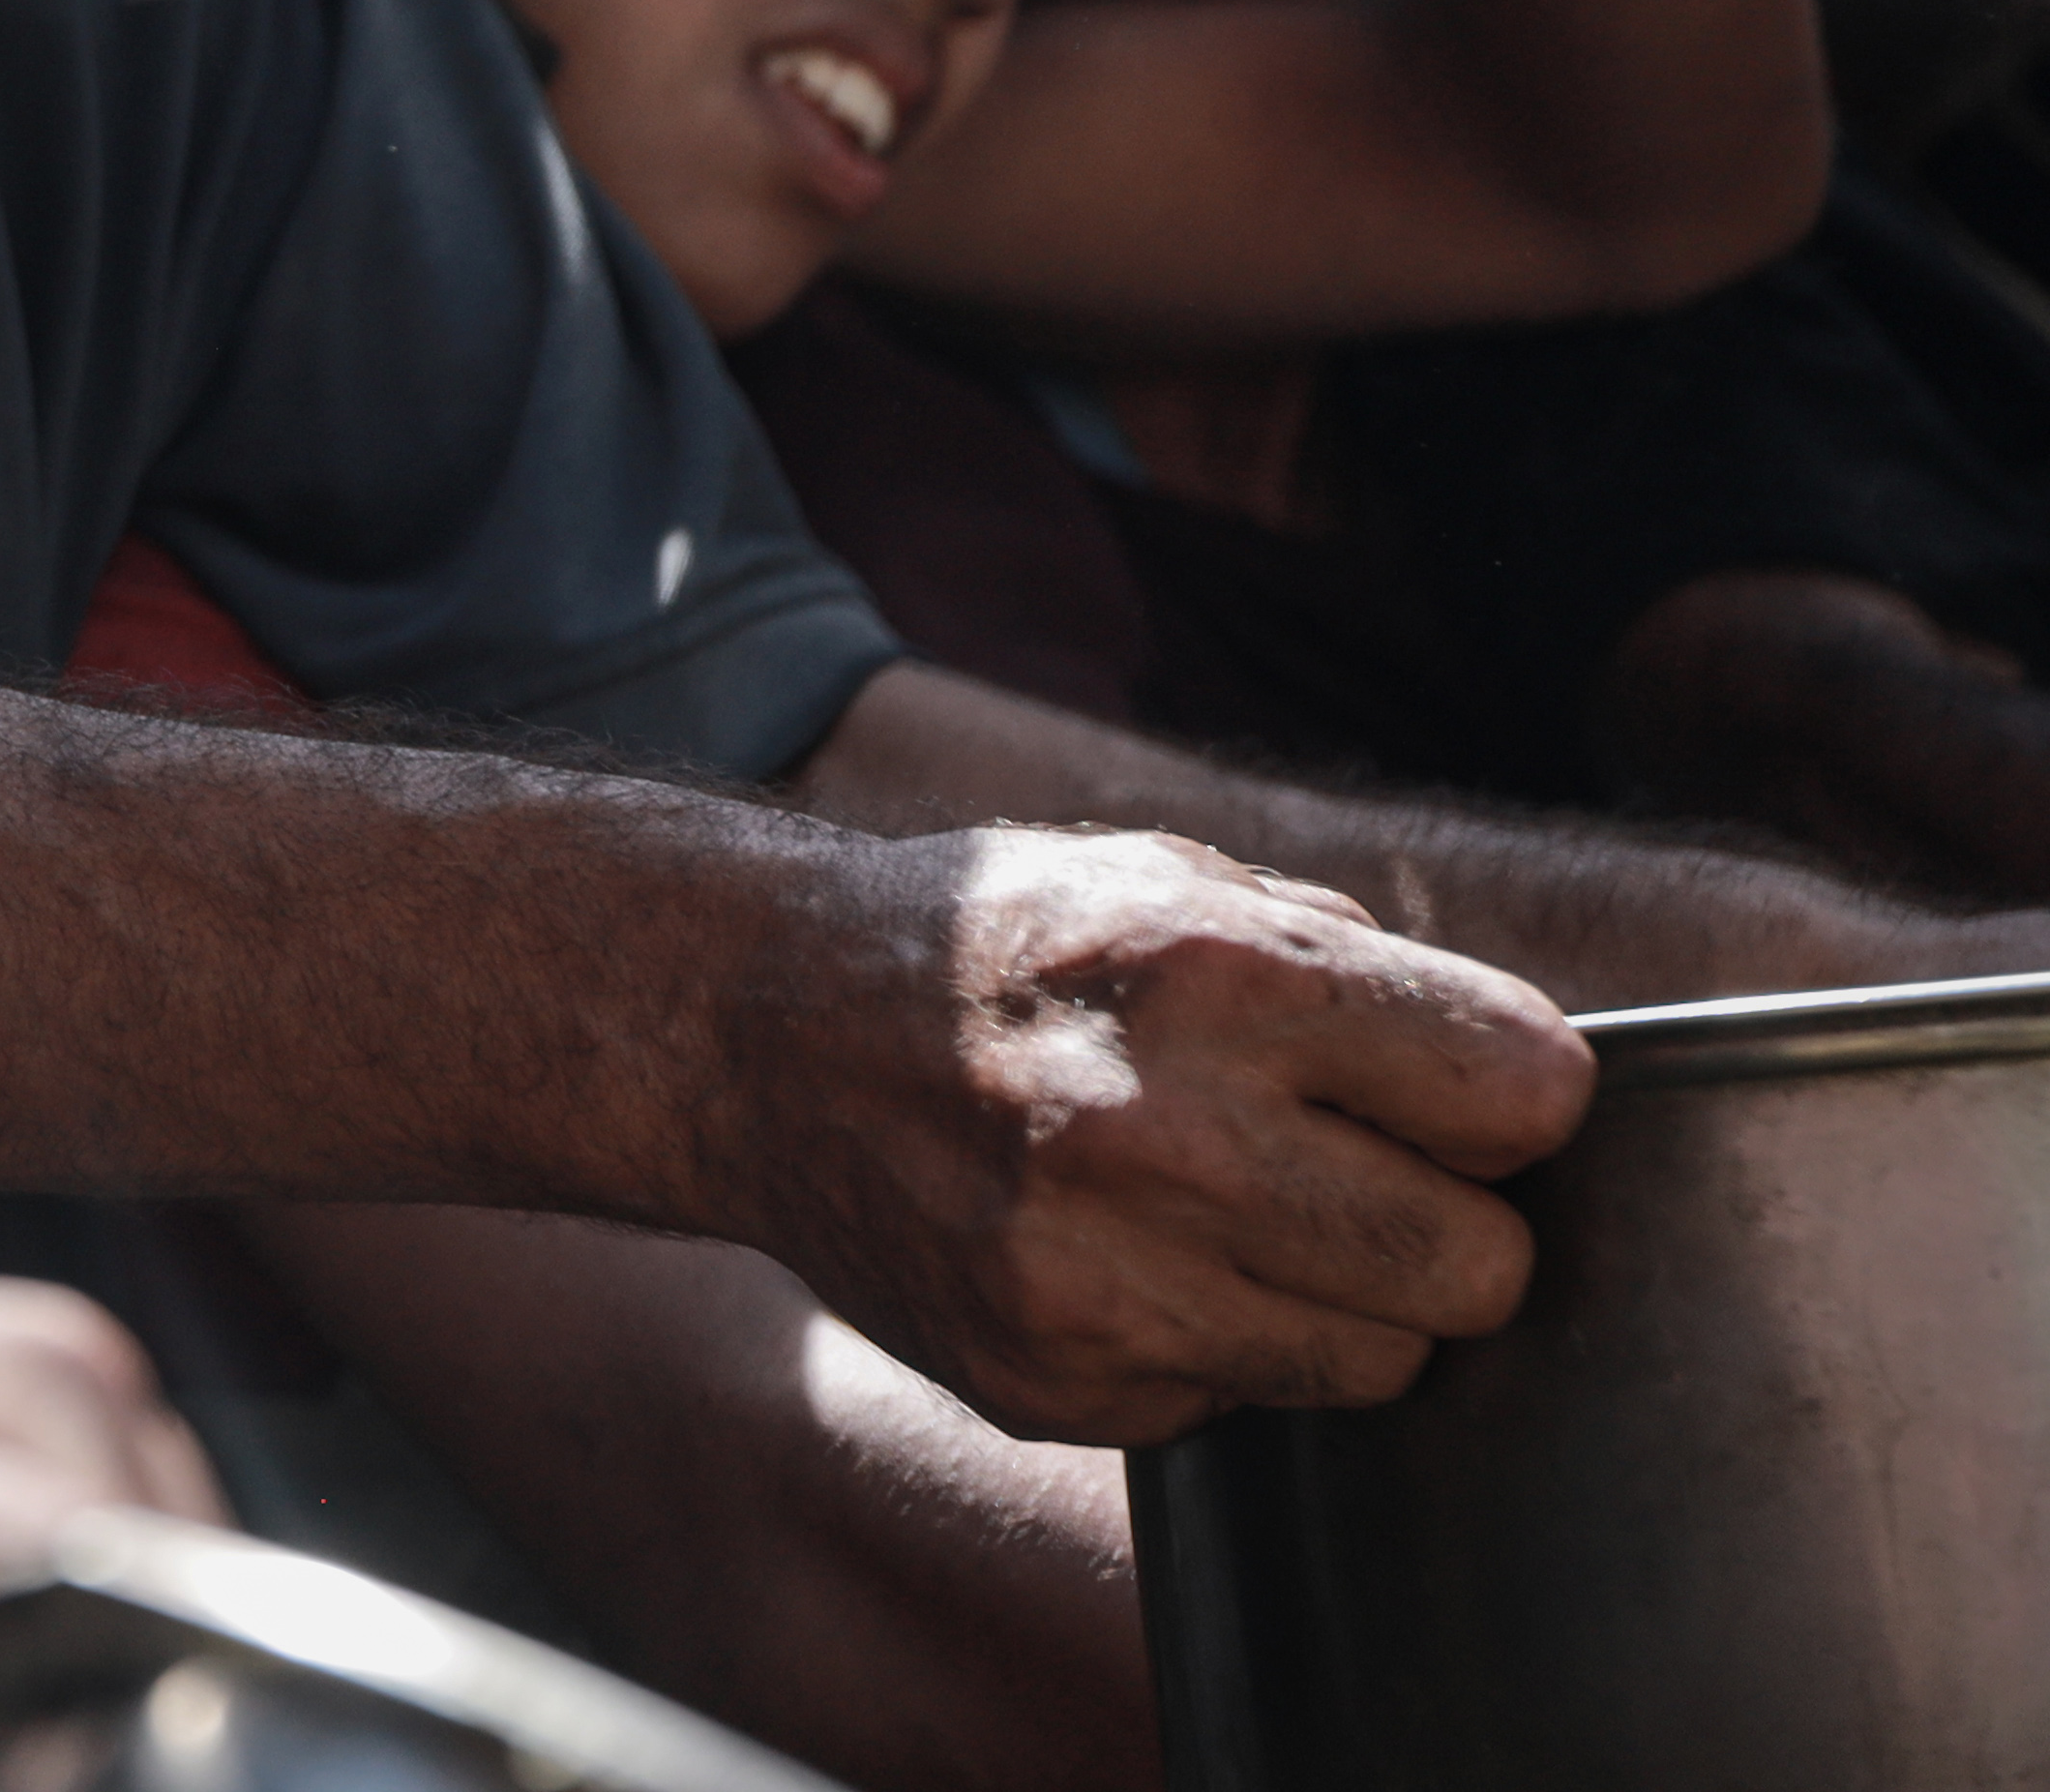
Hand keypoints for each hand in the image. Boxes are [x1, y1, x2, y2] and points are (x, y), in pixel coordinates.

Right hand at [729, 822, 1585, 1445]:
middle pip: (1481, 1269)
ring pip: (1379, 1363)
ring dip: (1336, 1300)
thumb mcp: (1167, 878)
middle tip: (1357, 1175)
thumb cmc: (997, 941)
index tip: (1452, 1092)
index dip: (1507, 1095)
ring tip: (1230, 1218)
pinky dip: (1203, 1343)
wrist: (753, 1025)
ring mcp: (1097, 1277)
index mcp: (1214, 973)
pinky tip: (1116, 1257)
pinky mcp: (1047, 1382)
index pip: (1530, 1094)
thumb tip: (1524, 1080)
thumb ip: (1349, 966)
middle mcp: (1159, 1131)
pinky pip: (1237, 1406)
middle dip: (1447, 1224)